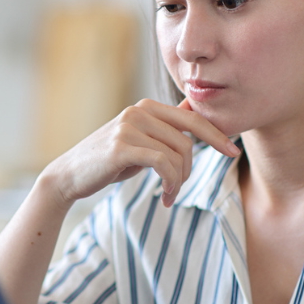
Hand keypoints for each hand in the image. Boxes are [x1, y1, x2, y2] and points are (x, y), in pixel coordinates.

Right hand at [44, 98, 238, 208]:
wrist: (70, 176)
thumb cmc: (108, 162)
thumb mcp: (139, 140)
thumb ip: (164, 127)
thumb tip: (192, 110)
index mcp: (146, 106)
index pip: (192, 118)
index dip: (217, 135)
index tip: (233, 153)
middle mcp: (139, 111)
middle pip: (188, 140)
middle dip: (190, 169)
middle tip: (177, 189)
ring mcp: (129, 127)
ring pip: (177, 154)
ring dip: (178, 182)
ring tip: (169, 195)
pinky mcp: (122, 147)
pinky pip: (163, 164)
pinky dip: (170, 183)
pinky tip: (165, 197)